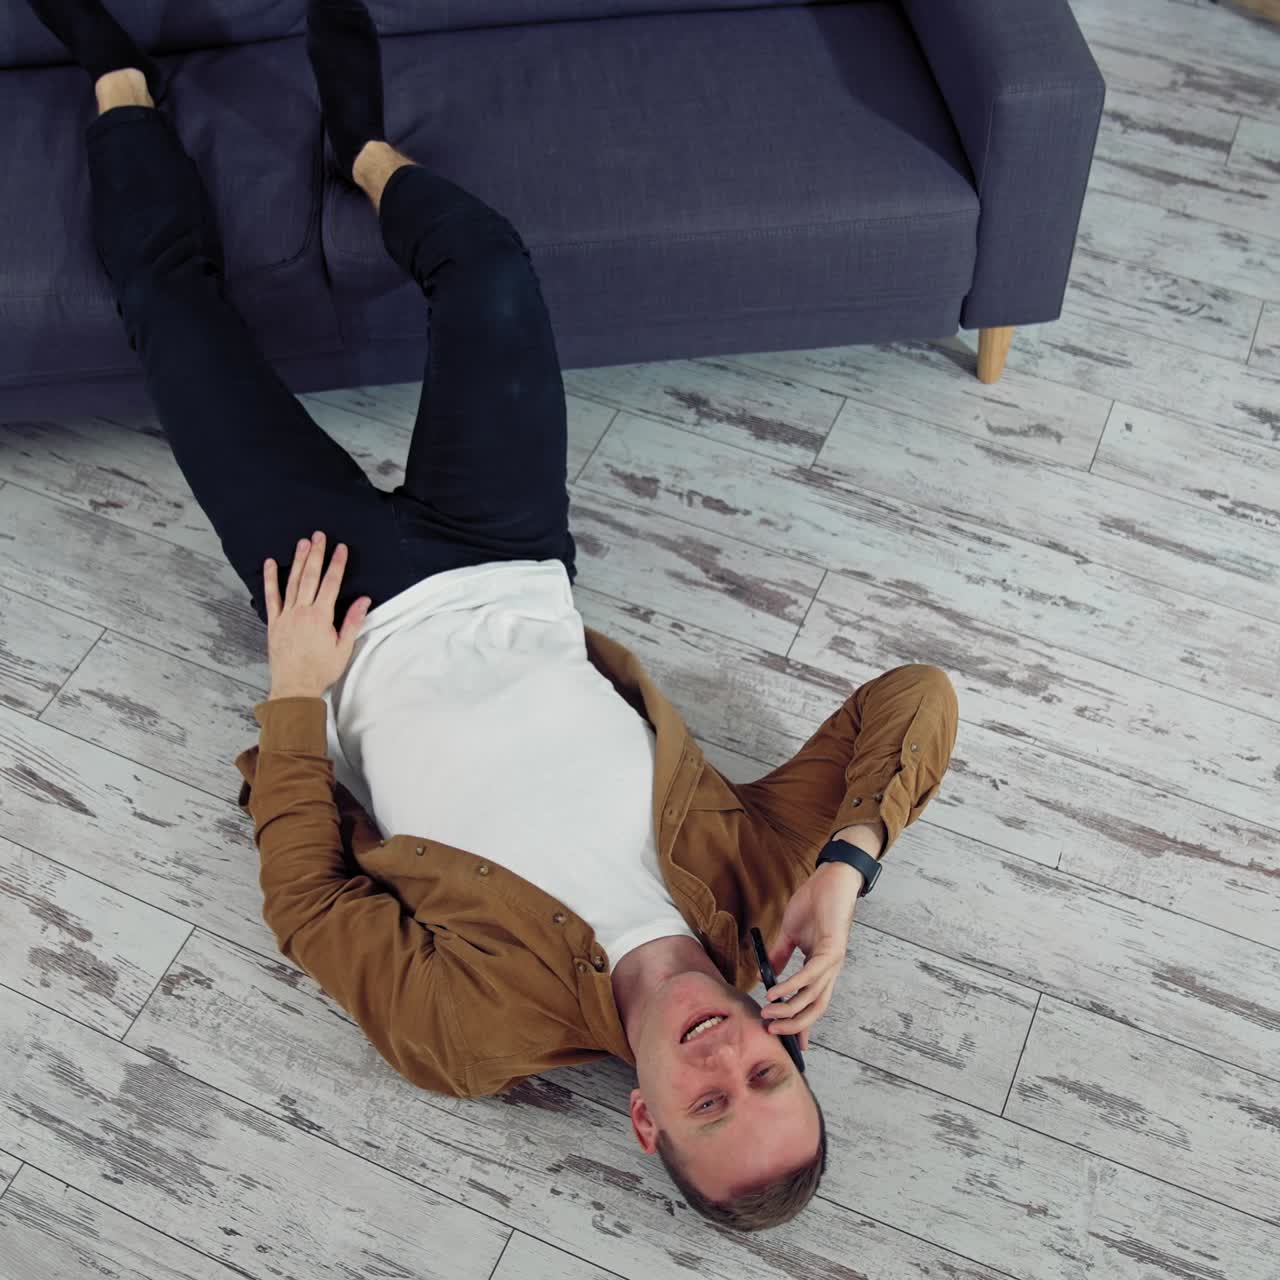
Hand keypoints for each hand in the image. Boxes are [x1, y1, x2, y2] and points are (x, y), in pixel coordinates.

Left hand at [263, 532, 370, 698]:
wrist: (294, 687)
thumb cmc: (320, 670)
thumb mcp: (343, 648)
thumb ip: (352, 621)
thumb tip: (363, 600)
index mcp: (321, 617)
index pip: (331, 583)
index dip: (337, 564)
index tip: (341, 548)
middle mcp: (302, 612)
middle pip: (310, 576)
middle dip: (316, 554)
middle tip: (318, 536)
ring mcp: (286, 616)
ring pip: (292, 582)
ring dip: (297, 561)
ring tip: (302, 543)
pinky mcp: (274, 623)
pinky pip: (271, 597)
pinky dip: (270, 579)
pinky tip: (269, 564)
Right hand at [761, 861, 862, 1051]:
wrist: (830, 879)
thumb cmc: (813, 903)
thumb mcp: (791, 933)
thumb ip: (781, 955)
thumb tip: (767, 974)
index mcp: (820, 967)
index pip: (812, 1002)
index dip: (802, 1025)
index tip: (791, 1044)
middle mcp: (829, 970)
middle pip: (815, 1008)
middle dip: (794, 1025)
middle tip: (771, 1032)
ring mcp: (833, 961)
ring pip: (812, 996)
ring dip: (789, 1010)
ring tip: (767, 1014)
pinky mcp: (832, 948)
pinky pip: (810, 974)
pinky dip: (792, 985)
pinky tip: (776, 991)